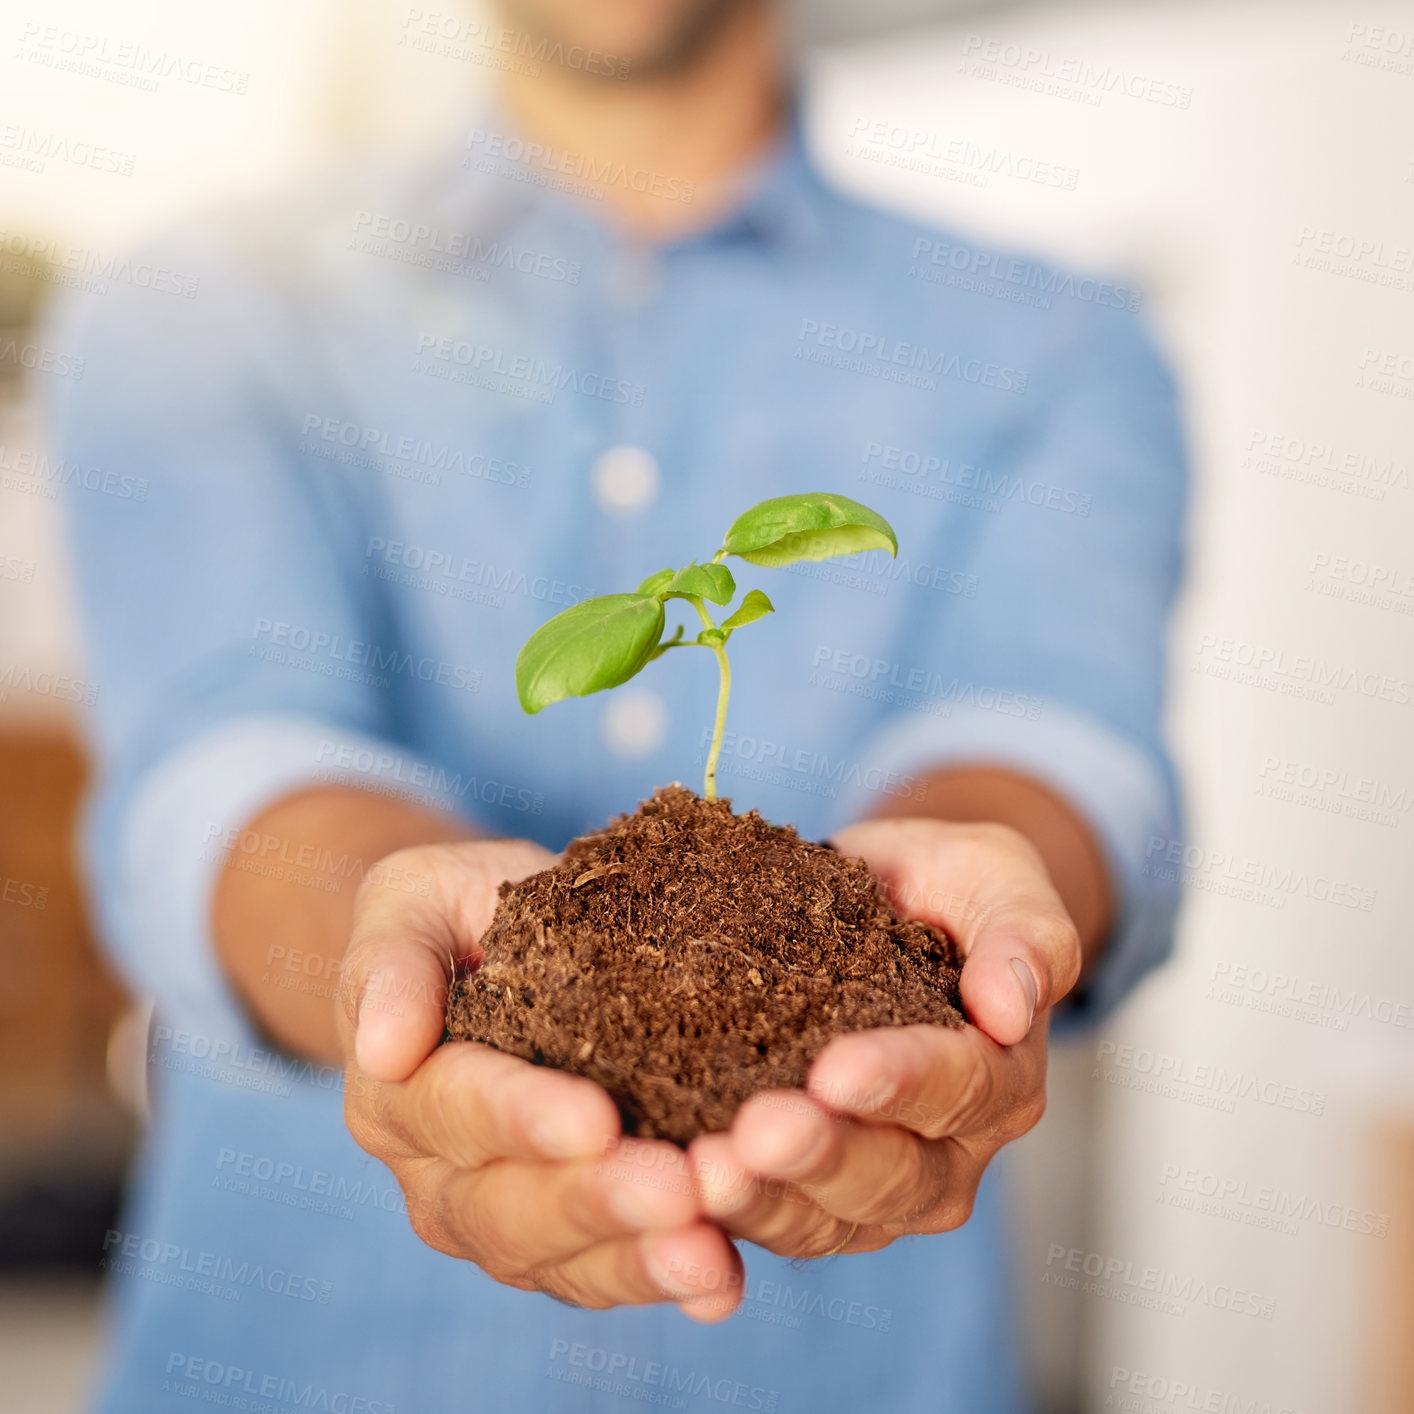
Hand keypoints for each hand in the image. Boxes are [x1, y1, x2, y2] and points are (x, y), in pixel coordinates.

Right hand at [338, 839, 741, 1318]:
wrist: (490, 949)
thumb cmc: (455, 909)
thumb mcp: (415, 898)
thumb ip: (393, 961)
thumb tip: (384, 1046)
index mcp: (396, 1094)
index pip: (456, 1111)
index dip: (523, 1120)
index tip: (596, 1120)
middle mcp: (438, 1177)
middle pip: (508, 1211)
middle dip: (596, 1204)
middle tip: (678, 1190)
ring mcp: (501, 1221)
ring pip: (563, 1262)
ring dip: (640, 1259)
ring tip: (709, 1252)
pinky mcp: (566, 1242)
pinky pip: (610, 1274)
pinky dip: (667, 1278)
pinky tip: (722, 1282)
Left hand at [687, 817, 1080, 1270]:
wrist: (883, 899)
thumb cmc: (945, 885)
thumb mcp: (996, 878)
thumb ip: (1024, 932)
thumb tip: (1011, 1006)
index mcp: (1001, 1077)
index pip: (959, 1088)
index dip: (899, 1082)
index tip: (837, 1070)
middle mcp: (948, 1150)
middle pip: (892, 1175)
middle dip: (822, 1157)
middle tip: (756, 1134)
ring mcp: (876, 1184)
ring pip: (825, 1220)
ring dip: (764, 1201)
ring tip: (703, 1175)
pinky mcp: (806, 1194)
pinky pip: (769, 1218)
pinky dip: (722, 1217)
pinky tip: (675, 1192)